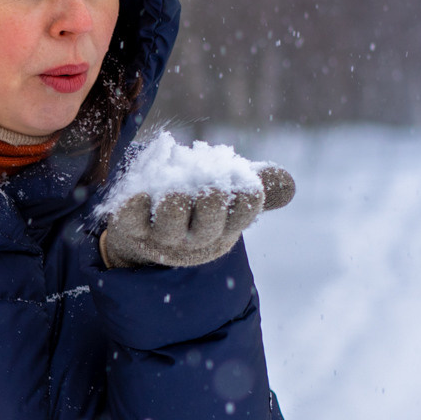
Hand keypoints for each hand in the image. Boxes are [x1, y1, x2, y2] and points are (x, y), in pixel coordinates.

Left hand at [98, 163, 294, 268]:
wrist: (146, 236)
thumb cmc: (197, 212)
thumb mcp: (230, 198)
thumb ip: (260, 186)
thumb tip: (288, 184)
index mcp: (225, 226)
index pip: (247, 204)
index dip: (246, 189)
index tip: (239, 183)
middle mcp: (196, 236)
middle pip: (212, 208)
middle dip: (212, 190)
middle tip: (207, 186)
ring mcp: (162, 235)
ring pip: (173, 213)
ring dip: (176, 193)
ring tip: (175, 189)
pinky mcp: (132, 228)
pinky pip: (131, 218)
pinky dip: (135, 204)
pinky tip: (141, 195)